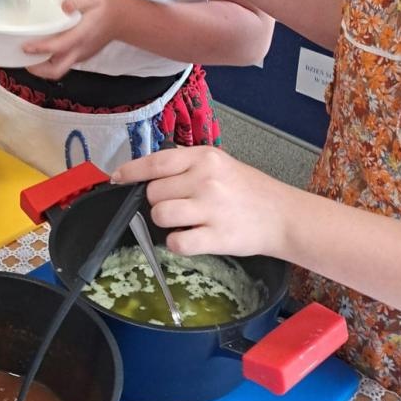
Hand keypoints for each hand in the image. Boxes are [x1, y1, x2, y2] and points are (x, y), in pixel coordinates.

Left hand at [23, 0, 120, 79]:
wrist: (123, 18)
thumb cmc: (106, 5)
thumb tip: (63, 6)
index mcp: (82, 35)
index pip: (58, 47)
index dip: (40, 48)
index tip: (25, 46)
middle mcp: (80, 50)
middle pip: (56, 71)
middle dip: (37, 70)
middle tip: (23, 59)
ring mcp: (81, 55)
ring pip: (58, 70)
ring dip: (42, 67)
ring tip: (28, 55)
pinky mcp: (80, 55)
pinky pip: (62, 63)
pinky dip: (50, 62)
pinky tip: (42, 50)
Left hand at [110, 145, 287, 258]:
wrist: (283, 215)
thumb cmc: (249, 190)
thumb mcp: (219, 164)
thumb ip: (187, 166)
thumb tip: (148, 175)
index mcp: (204, 157)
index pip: (156, 162)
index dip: (131, 171)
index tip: (117, 177)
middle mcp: (206, 179)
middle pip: (153, 192)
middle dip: (157, 201)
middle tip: (177, 205)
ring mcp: (211, 208)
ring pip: (160, 215)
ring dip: (165, 222)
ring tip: (184, 221)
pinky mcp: (216, 236)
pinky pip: (176, 242)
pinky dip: (177, 243)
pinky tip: (191, 238)